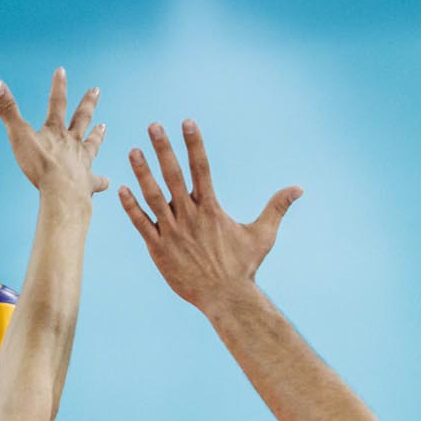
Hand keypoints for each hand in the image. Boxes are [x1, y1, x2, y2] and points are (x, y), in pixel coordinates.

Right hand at [0, 69, 108, 200]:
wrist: (62, 193)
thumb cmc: (40, 166)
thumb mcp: (19, 135)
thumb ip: (7, 110)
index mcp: (56, 132)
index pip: (56, 103)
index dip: (58, 86)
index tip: (62, 71)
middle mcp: (72, 143)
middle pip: (82, 119)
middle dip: (88, 103)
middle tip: (96, 90)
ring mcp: (82, 162)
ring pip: (92, 145)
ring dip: (97, 135)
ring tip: (103, 126)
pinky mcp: (87, 183)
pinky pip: (96, 181)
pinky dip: (101, 181)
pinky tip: (107, 182)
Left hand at [119, 119, 302, 314]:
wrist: (227, 299)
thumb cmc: (245, 267)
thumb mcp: (263, 235)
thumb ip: (277, 207)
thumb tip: (299, 188)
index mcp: (211, 209)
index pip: (202, 169)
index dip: (194, 144)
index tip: (186, 122)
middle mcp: (190, 217)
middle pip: (174, 176)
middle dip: (163, 149)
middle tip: (153, 126)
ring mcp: (172, 233)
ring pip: (153, 197)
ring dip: (142, 173)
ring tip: (133, 150)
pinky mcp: (159, 250)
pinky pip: (141, 225)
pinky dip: (131, 207)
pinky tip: (121, 189)